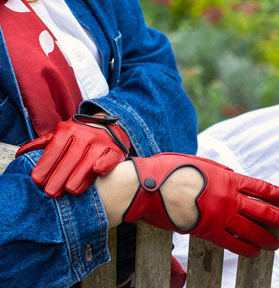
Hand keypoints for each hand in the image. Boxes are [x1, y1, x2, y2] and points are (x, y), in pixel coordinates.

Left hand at [16, 114, 130, 196]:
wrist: (108, 126)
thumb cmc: (79, 135)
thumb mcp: (60, 135)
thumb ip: (42, 145)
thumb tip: (19, 154)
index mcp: (67, 130)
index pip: (54, 149)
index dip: (45, 165)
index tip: (37, 180)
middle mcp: (83, 134)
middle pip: (70, 157)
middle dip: (59, 175)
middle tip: (50, 193)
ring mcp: (100, 142)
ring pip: (88, 159)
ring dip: (79, 175)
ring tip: (69, 191)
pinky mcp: (115, 150)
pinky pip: (109, 157)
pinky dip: (104, 163)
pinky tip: (97, 171)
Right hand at [123, 153, 278, 257]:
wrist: (148, 187)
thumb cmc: (168, 170)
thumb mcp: (197, 162)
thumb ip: (219, 171)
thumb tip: (234, 177)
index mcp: (226, 177)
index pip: (261, 188)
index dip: (278, 196)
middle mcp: (228, 197)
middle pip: (264, 211)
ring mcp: (220, 215)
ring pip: (253, 231)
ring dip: (268, 238)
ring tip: (275, 243)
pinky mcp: (208, 231)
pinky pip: (235, 243)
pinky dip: (248, 249)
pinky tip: (254, 252)